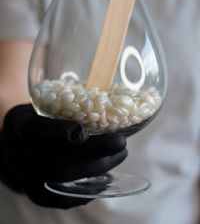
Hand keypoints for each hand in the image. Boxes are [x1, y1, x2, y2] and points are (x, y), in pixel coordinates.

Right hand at [0, 104, 126, 208]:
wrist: (14, 144)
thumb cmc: (35, 120)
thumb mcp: (40, 105)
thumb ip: (63, 104)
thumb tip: (105, 94)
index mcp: (21, 125)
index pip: (36, 129)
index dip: (59, 132)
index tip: (84, 132)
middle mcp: (21, 152)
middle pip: (57, 157)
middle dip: (94, 151)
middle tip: (120, 142)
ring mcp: (26, 175)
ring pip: (62, 177)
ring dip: (96, 168)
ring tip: (119, 156)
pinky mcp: (35, 192)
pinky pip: (59, 199)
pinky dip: (84, 192)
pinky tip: (104, 180)